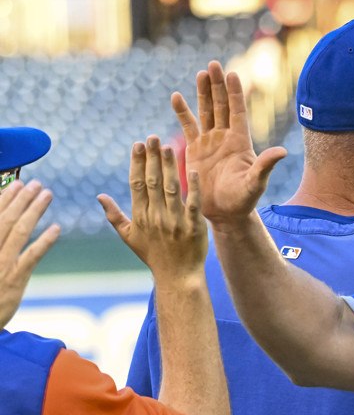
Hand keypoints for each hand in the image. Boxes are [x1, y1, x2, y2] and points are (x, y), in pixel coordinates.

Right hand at [0, 181, 60, 327]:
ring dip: (35, 211)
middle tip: (37, 184)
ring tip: (47, 195)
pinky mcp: (15, 279)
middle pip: (7, 219)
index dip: (6, 198)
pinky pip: (31, 256)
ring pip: (20, 232)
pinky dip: (44, 241)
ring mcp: (2, 264)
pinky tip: (57, 228)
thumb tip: (6, 225)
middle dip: (23, 199)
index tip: (17, 184)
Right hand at [100, 136, 206, 280]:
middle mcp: (156, 217)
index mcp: (140, 217)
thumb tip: (99, 196)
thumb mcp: (129, 237)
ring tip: (167, 146)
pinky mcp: (193, 227)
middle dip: (151, 158)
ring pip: (171, 189)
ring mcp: (175, 222)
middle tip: (151, 137)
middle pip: (153, 182)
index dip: (137, 163)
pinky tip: (192, 171)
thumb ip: (114, 215)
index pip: (137, 184)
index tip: (137, 144)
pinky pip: (193, 204)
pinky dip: (192, 188)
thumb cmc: (153, 256)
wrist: (178, 276)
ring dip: (169, 166)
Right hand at [172, 60, 285, 228]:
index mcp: (241, 142)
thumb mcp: (256, 182)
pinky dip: (182, 112)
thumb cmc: (244, 200)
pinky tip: (177, 97)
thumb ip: (265, 165)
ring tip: (201, 73)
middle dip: (218, 85)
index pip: (238, 111)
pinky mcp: (195, 150)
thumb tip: (282, 151)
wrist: (225, 213)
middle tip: (213, 64)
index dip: (235, 93)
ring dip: (203, 93)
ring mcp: (210, 142)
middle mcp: (226, 138)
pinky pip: (188, 127)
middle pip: (221, 106)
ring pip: (206, 112)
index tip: (232, 73)